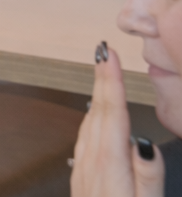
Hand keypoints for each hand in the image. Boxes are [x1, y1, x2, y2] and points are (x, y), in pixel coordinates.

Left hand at [72, 42, 163, 196]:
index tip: (108, 54)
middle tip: (103, 49)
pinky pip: (86, 139)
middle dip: (101, 80)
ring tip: (101, 72)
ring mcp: (83, 171)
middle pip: (98, 113)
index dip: (111, 82)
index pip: (112, 115)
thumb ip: (147, 174)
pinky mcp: (82, 179)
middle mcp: (92, 164)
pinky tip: (95, 115)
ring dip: (96, 95)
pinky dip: (92, 118)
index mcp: (111, 167)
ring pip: (89, 123)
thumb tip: (142, 139)